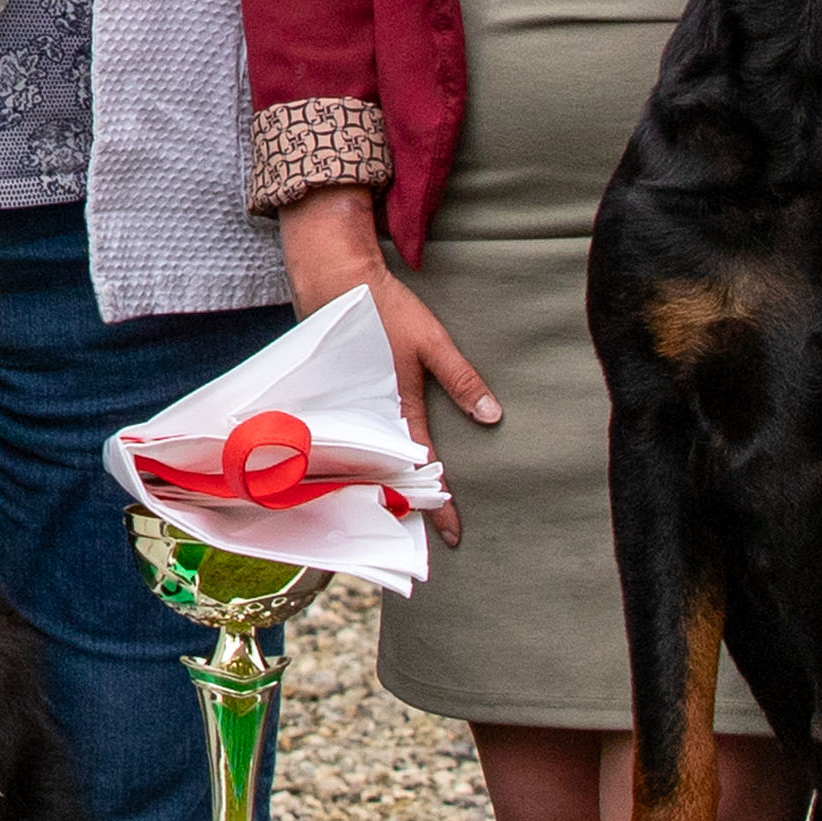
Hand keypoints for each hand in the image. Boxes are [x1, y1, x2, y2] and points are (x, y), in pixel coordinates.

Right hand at [277, 183, 495, 547]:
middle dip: (407, 508)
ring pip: (369, 460)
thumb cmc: (385, 309)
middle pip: (390, 474)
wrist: (330, 279)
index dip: (440, 504)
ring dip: (384, 487)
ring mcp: (350, 408)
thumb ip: (462, 379)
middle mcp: (369, 415)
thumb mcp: (432, 342)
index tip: (453, 537)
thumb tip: (492, 416)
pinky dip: (364, 461)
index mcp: (397, 407)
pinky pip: (355, 439)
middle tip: (422, 541)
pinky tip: (367, 472)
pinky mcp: (338, 398)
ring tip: (398, 517)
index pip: (424, 468)